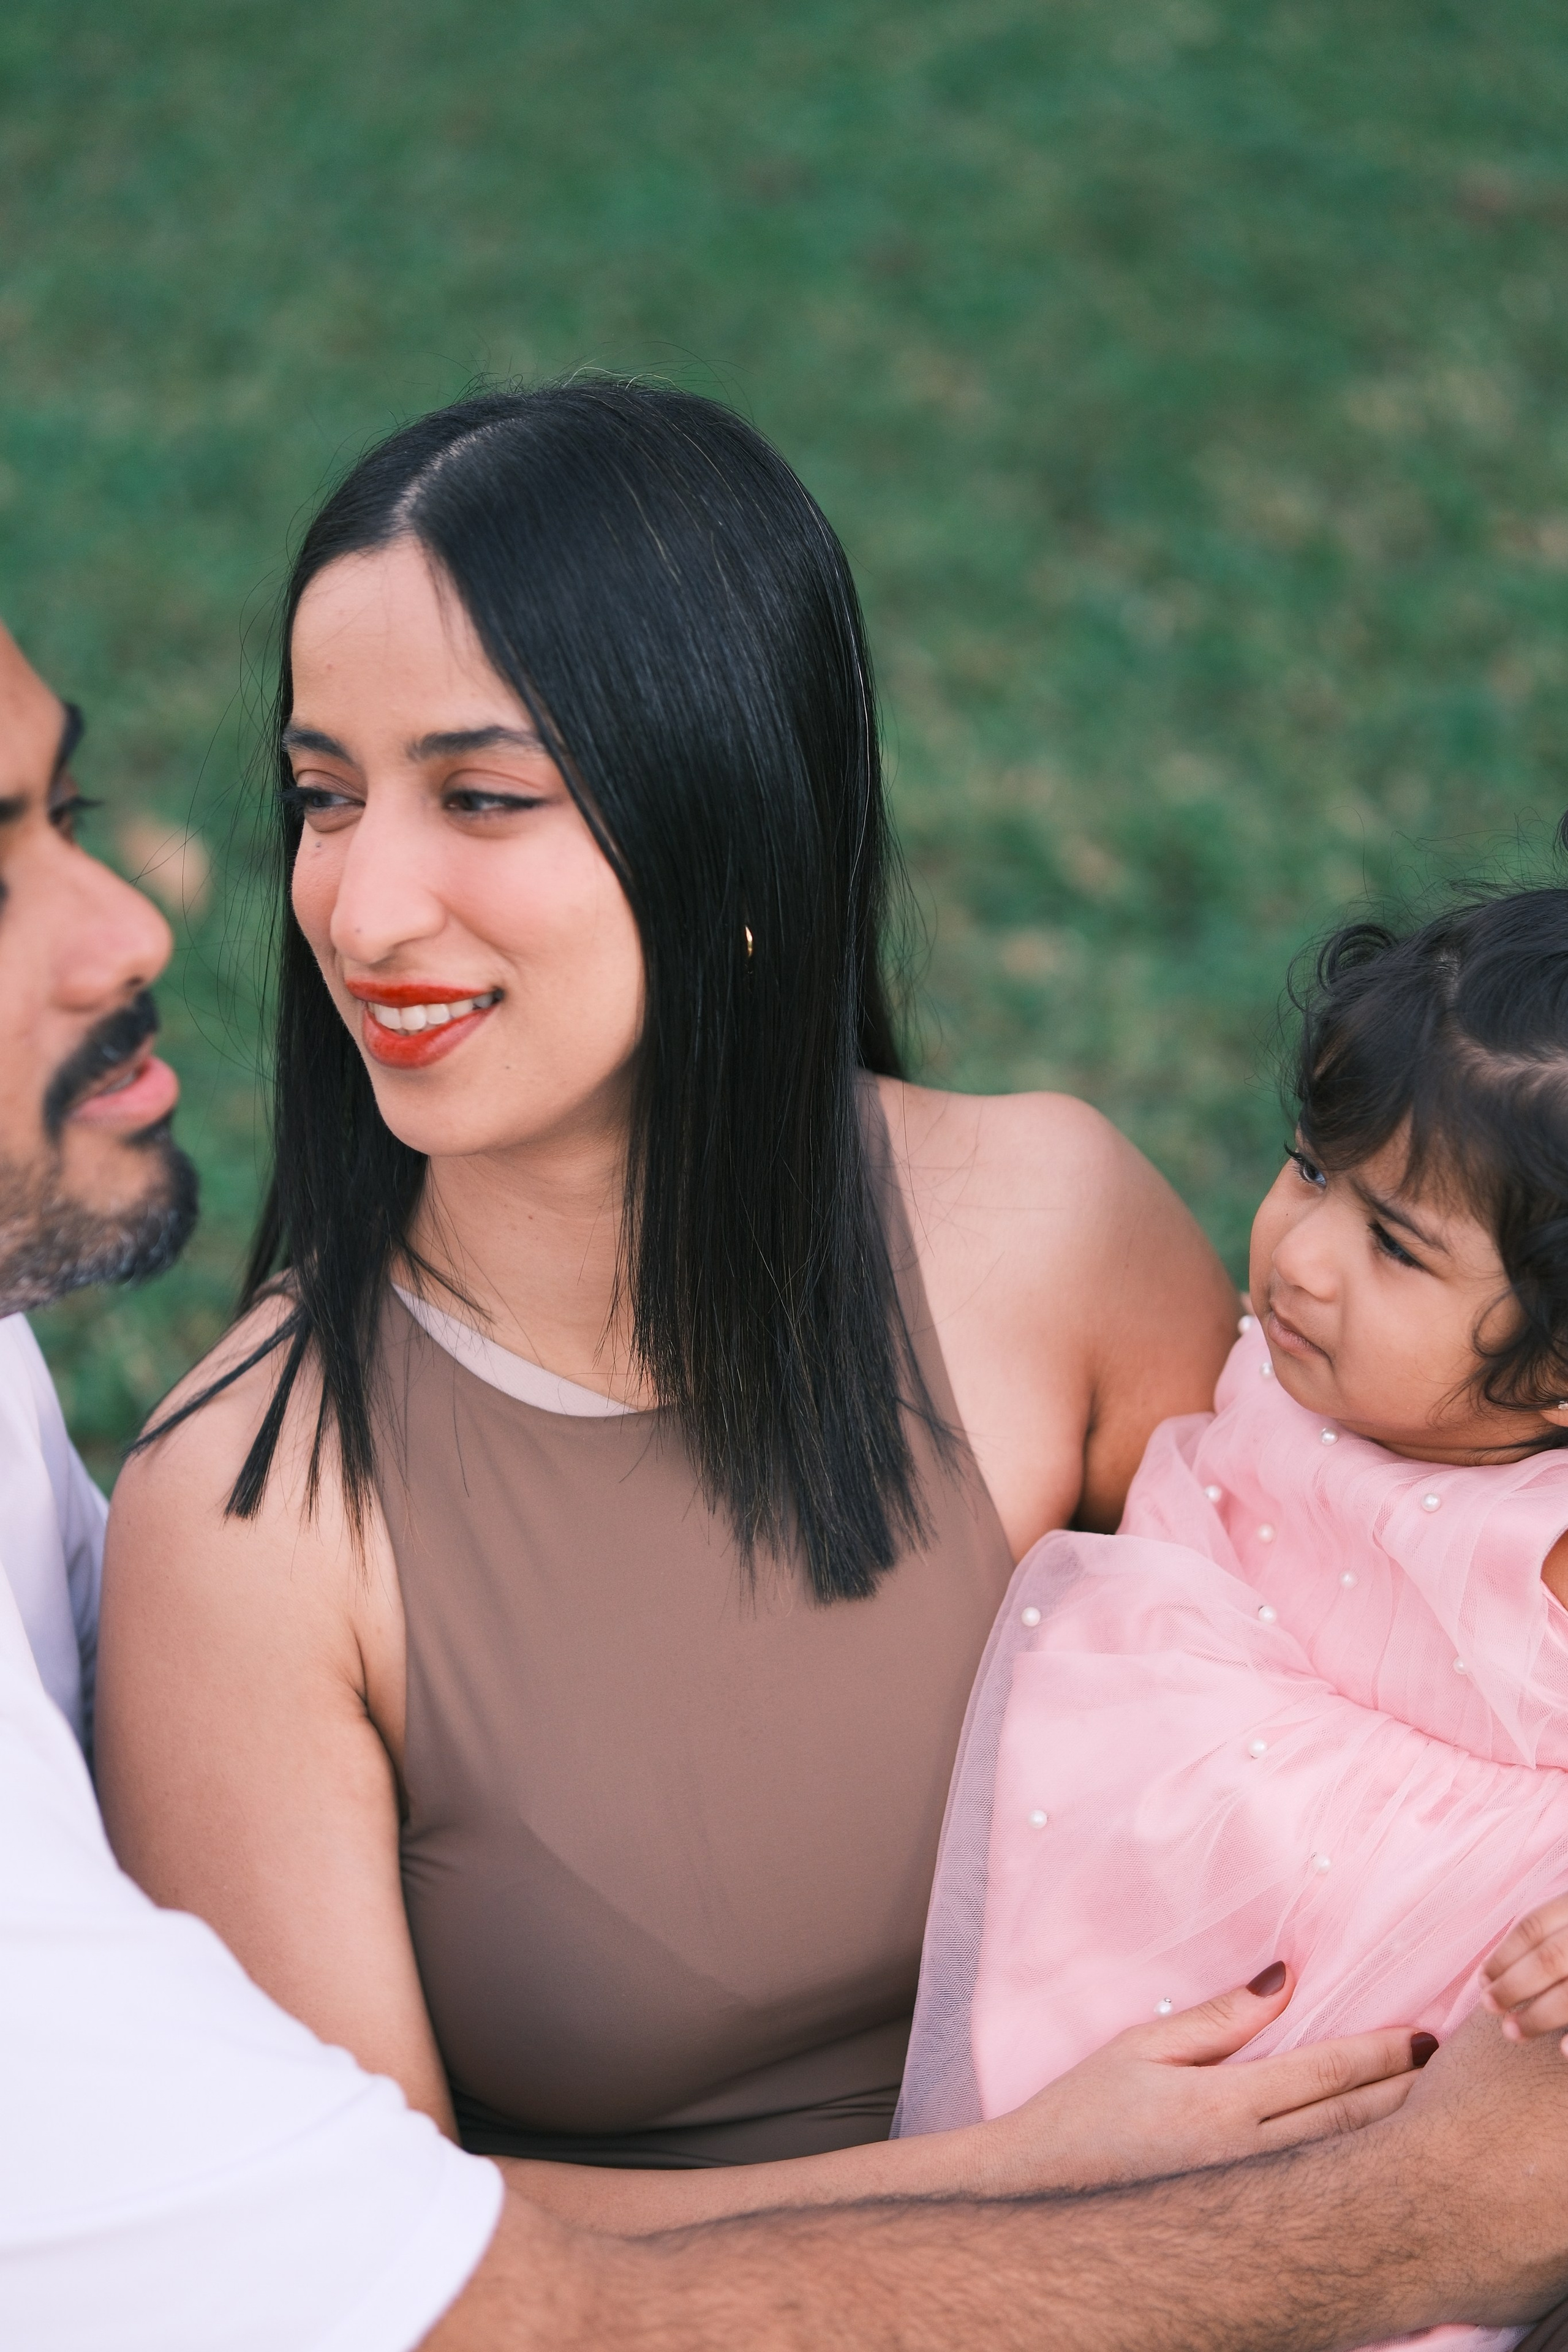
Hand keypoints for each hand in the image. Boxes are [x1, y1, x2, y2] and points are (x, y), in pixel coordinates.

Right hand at [979, 1961, 1432, 2193]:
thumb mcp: (1141, 2047)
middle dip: (1400, 2092)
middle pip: (1347, 2123)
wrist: (1040, 2197)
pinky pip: (1310, 2193)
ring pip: (1339, 2164)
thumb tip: (1281, 1979)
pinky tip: (1369, 2163)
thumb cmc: (1082, 2115)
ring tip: (1422, 2108)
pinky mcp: (1239, 2221)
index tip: (1418, 2034)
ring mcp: (1246, 2197)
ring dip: (1386, 2133)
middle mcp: (1245, 2157)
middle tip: (1441, 2068)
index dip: (1378, 2052)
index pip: (1322, 2073)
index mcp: (1223, 2105)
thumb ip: (1218, 2016)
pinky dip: (1350, 2172)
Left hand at [1483, 1893, 1567, 2048]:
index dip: (1504, 1955)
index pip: (1533, 1927)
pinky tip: (1563, 2052)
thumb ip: (1550, 1932)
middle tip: (1488, 2007)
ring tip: (1513, 2033)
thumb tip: (1501, 1971)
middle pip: (1549, 1959)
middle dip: (1514, 1986)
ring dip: (1540, 2015)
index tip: (1482, 1979)